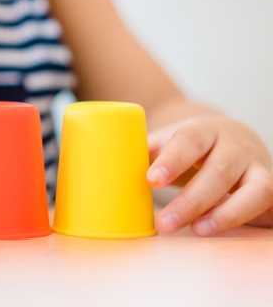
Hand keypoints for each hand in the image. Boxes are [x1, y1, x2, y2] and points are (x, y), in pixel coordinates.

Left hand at [147, 115, 272, 235]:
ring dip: (225, 214)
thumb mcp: (169, 142)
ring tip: (199, 231)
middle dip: (193, 200)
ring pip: (252, 190)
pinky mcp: (270, 189)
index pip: (189, 141)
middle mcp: (234, 146)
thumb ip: (145, 153)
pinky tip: (223, 229)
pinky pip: (265, 204)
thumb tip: (104, 166)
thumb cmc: (192, 145)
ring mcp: (257, 167)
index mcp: (203, 130)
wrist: (234, 138)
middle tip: (166, 223)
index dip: (172, 161)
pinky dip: (247, 217)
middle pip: (218, 171)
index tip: (152, 180)